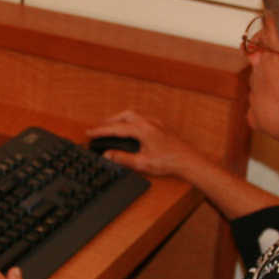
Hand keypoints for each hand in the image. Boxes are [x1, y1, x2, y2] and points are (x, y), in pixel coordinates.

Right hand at [91, 110, 278, 220]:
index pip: (116, 128)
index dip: (100, 131)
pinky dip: (131, 121)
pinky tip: (130, 129)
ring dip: (120, 119)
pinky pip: (142, 118)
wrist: (190, 162)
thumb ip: (122, 159)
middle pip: (124, 115)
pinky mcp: (161, 127)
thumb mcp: (142, 163)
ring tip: (110, 127)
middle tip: (97, 128)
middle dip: (109, 121)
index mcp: (142, 129)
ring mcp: (156, 123)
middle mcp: (149, 122)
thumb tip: (107, 156)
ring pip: (133, 115)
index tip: (88, 133)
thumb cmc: (169, 162)